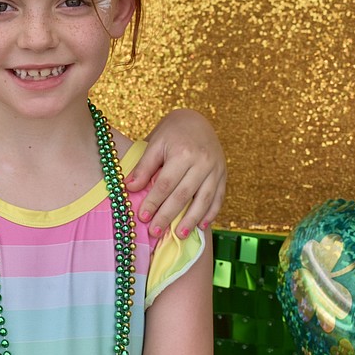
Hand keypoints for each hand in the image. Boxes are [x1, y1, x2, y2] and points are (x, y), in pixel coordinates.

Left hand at [125, 109, 225, 237]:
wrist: (197, 120)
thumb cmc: (171, 133)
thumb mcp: (155, 144)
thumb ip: (144, 167)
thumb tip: (130, 188)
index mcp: (183, 152)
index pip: (165, 184)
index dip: (153, 202)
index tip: (142, 217)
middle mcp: (202, 162)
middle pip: (183, 195)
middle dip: (168, 215)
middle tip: (155, 231)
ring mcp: (216, 169)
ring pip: (204, 200)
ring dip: (191, 220)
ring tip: (179, 235)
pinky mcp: (224, 174)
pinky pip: (219, 198)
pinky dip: (210, 213)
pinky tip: (201, 226)